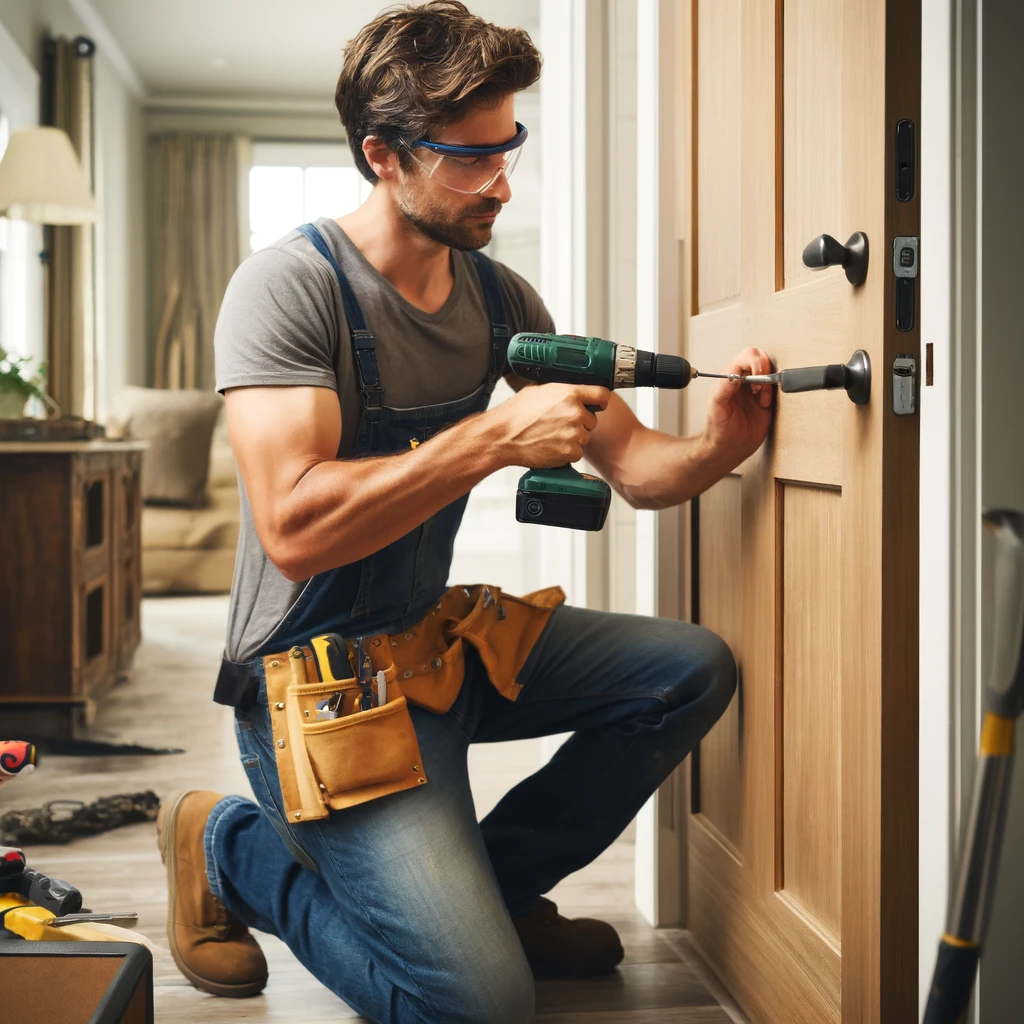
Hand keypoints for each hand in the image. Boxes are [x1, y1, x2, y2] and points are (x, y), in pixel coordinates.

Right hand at [495, 383, 609, 467]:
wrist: (503, 436)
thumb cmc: (516, 414)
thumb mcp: (537, 390)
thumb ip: (558, 389)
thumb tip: (566, 389)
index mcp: (570, 394)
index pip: (602, 394)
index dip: (600, 400)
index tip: (598, 404)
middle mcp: (575, 413)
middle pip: (592, 419)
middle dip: (580, 423)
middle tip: (560, 424)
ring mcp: (574, 434)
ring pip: (584, 437)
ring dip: (573, 438)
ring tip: (552, 436)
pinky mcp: (570, 452)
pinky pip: (577, 453)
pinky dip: (567, 452)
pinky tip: (552, 447)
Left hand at [701, 347, 773, 467]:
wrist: (730, 448)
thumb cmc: (719, 430)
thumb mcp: (716, 408)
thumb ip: (723, 388)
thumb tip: (735, 372)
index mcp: (729, 377)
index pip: (747, 357)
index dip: (756, 364)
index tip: (756, 381)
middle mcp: (742, 380)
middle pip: (760, 358)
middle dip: (765, 371)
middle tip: (759, 389)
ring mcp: (755, 388)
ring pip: (771, 370)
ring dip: (769, 383)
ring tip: (761, 400)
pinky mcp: (766, 399)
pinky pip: (776, 386)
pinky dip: (775, 393)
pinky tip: (764, 405)